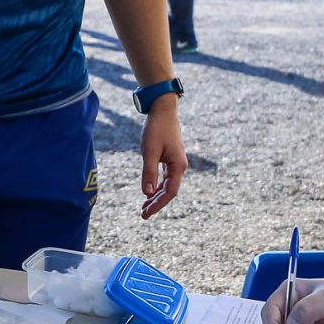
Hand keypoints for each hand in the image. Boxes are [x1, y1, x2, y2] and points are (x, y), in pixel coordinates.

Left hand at [138, 96, 185, 218]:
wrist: (162, 110)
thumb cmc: (156, 129)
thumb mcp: (150, 151)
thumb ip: (149, 172)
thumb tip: (147, 193)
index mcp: (178, 166)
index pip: (170, 192)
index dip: (158, 204)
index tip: (146, 213)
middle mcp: (180, 166)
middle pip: (169, 191)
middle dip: (156, 203)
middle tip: (143, 214)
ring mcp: (176, 162)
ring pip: (167, 185)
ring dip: (156, 196)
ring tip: (144, 207)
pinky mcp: (170, 158)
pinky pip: (165, 177)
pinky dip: (157, 185)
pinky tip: (149, 191)